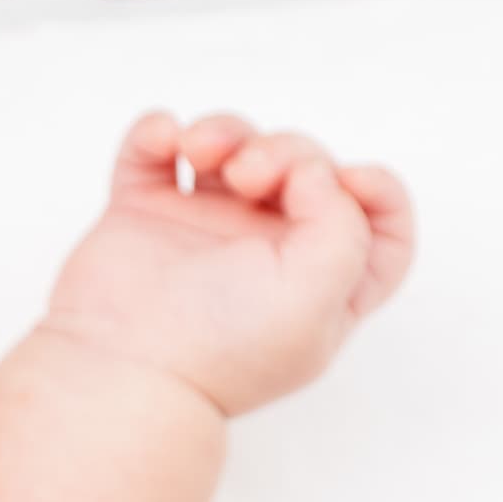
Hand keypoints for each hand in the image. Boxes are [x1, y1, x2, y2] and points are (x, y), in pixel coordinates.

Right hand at [39, 110, 416, 418]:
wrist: (123, 370)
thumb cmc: (222, 350)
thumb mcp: (320, 298)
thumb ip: (345, 224)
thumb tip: (312, 174)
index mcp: (322, 284)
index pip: (380, 228)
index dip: (377, 191)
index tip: (347, 183)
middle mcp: (267, 254)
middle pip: (304, 168)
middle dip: (286, 152)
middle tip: (251, 176)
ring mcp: (203, 231)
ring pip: (233, 148)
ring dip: (224, 131)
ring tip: (198, 151)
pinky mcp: (143, 216)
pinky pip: (156, 149)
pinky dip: (159, 132)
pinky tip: (164, 143)